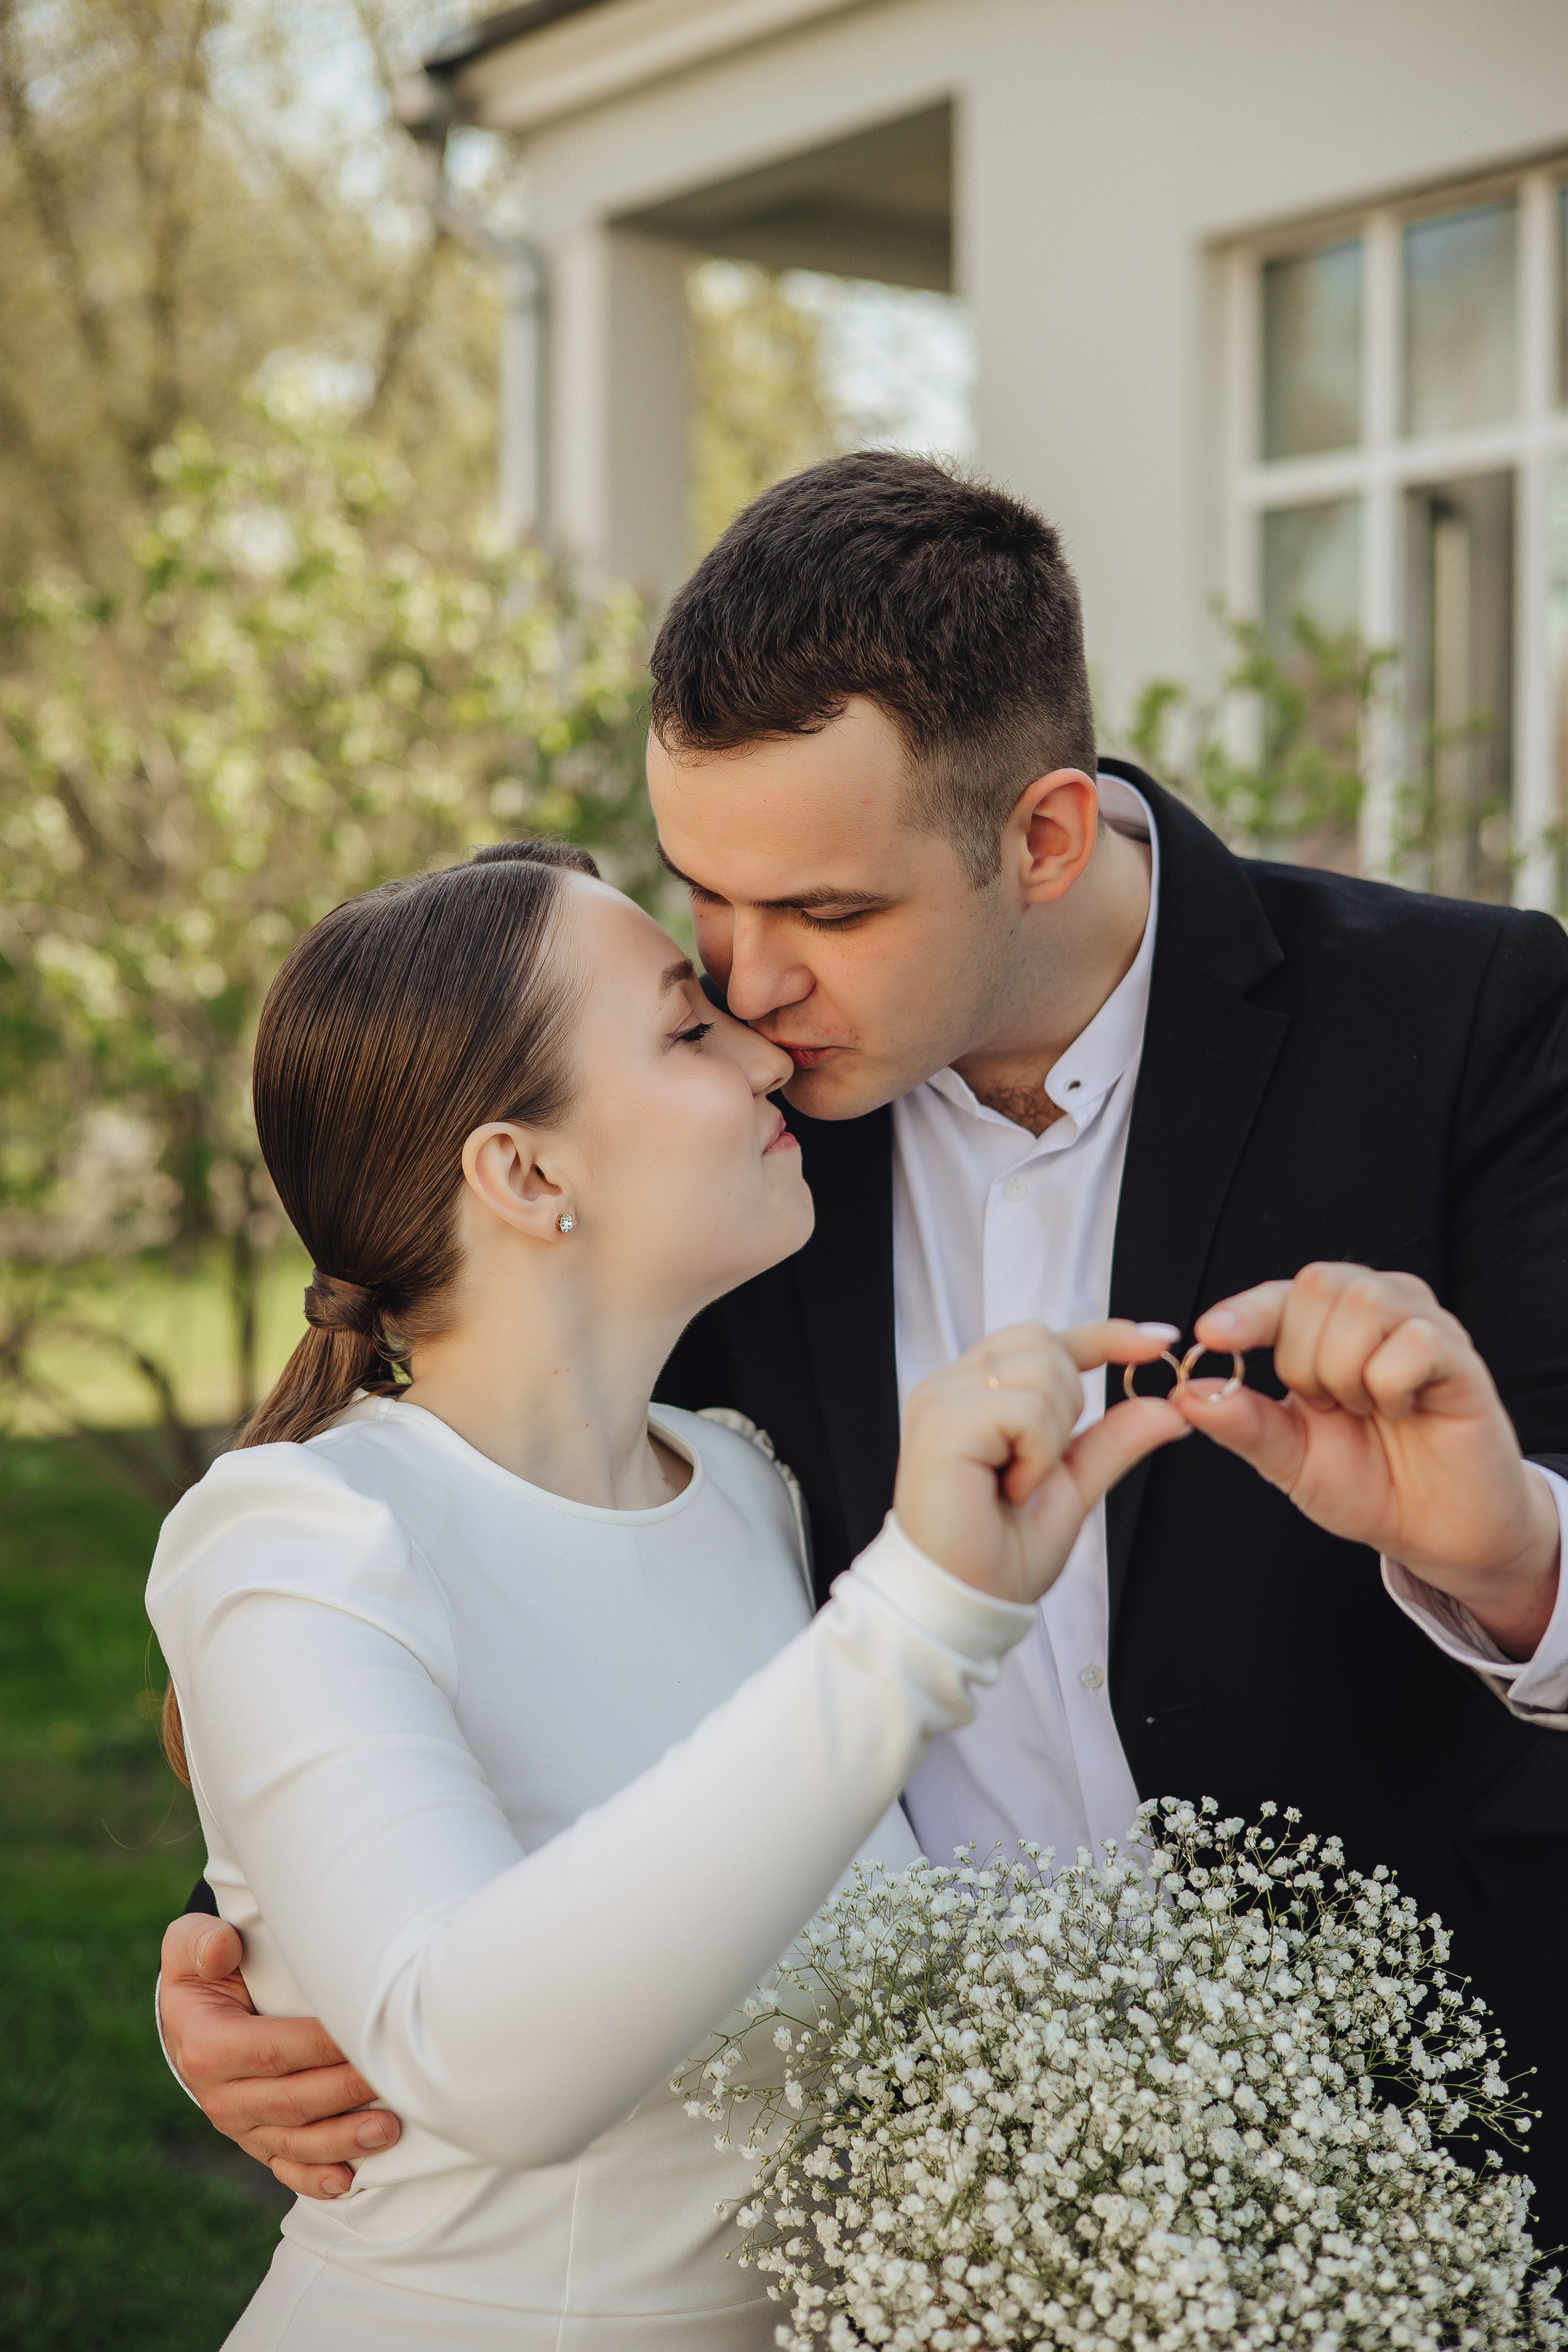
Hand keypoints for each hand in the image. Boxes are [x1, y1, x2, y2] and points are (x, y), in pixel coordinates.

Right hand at [159, 1912, 400, 2198]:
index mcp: (207, 2046)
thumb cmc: (204, 1970)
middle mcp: (220, 2095)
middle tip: (394, 2078)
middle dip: (346, 2092)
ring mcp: (240, 2124)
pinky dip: (316, 2178)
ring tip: (390, 2130)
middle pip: (292, 2100)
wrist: (193, 2015)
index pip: (272, 2050)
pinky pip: (286, 2167)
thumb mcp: (189, 1947)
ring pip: (295, 2141)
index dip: (320, 2046)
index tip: (366, 2030)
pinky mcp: (257, 2141)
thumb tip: (222, 1946)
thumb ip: (201, 1943)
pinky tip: (350, 2182)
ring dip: (343, 2140)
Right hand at [894, 1319, 1188, 1605]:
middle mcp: (953, 1385)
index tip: (1158, 1339)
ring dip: (1052, 1435)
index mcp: (977, 1393)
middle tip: (1040, 1466)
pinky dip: (1036, 1452)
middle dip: (1070, 1404)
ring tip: (1020, 1481)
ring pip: (1042, 1371)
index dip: (1105, 1335)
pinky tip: (1011, 1486)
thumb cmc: (999, 1554)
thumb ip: (1114, 1441)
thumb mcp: (1073, 1489)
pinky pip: (1025, 1409)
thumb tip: (1169, 1408)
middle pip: (1046, 1343)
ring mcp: (942, 1398)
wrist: (963, 1602)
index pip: (1047, 1338)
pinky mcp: (942, 1420)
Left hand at [1178, 1263, 1561, 1657]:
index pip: (1278, 1296)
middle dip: (1303, 1358)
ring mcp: (1421, 1325)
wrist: (1436, 1531)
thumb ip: (1243, 1424)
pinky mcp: (1460, 1355)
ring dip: (1347, 1372)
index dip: (1244, 1312)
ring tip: (1366, 1410)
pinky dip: (1391, 1386)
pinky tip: (1404, 1410)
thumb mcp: (1289, 1459)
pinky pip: (1413, 1341)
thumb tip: (1184, 1393)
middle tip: (1328, 1406)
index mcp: (1325, 1327)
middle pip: (1316, 1285)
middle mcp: (1374, 1309)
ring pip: (1362, 1304)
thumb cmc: (1367, 1483)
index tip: (1210, 1336)